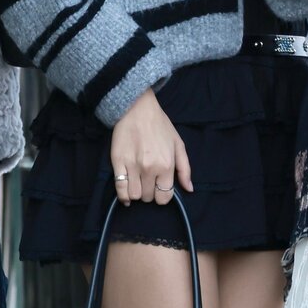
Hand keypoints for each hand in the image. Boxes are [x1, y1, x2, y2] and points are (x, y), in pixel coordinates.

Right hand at [108, 88, 192, 205]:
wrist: (138, 110)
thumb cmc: (160, 126)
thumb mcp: (178, 145)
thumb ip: (185, 169)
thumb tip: (189, 189)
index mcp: (166, 165)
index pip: (164, 196)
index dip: (163, 196)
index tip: (160, 190)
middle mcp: (150, 168)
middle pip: (148, 197)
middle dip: (150, 193)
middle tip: (149, 183)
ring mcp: (132, 166)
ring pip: (134, 195)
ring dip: (137, 194)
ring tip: (139, 185)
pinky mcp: (117, 163)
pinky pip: (119, 188)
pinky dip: (123, 196)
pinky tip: (126, 195)